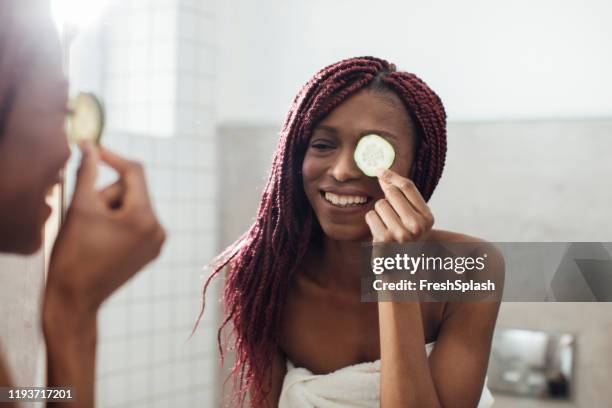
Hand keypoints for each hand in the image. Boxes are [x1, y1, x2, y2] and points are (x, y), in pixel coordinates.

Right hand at [44, 142, 165, 313]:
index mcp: (144, 217)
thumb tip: (91, 146)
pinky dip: (119, 223)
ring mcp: (158, 242)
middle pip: (132, 190)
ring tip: (94, 232)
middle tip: (87, 216)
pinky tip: (102, 241)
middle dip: (107, 195)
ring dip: (112, 210)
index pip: (134, 172)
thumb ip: (88, 172)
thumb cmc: (73, 253)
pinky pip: (137, 223)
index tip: (92, 148)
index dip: (112, 157)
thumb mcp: (79, 208)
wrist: (75, 299)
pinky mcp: (152, 251)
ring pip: (133, 206)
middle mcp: (159, 229)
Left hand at [365, 169, 433, 242]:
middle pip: (391, 193)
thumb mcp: (412, 219)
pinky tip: (379, 233)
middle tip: (391, 215)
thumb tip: (382, 173)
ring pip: (380, 204)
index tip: (380, 171)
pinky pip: (371, 216)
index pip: (408, 187)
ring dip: (379, 213)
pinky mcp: (384, 240)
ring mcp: (401, 233)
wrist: (399, 270)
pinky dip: (372, 222)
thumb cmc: (404, 239)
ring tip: (387, 226)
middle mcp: (417, 226)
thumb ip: (402, 196)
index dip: (392, 175)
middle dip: (387, 199)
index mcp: (427, 218)